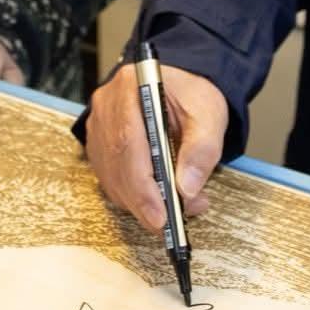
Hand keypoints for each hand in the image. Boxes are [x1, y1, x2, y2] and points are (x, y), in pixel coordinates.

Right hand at [85, 60, 229, 227]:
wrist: (186, 85)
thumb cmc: (194, 95)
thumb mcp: (209, 116)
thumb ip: (201, 150)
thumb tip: (187, 190)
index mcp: (132, 87)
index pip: (128, 142)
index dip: (142, 185)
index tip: (160, 215)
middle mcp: (107, 105)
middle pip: (116, 164)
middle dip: (143, 201)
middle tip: (170, 225)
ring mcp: (100, 124)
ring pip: (111, 176)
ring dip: (140, 202)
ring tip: (177, 208)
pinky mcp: (101, 143)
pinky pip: (111, 177)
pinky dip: (133, 195)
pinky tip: (158, 198)